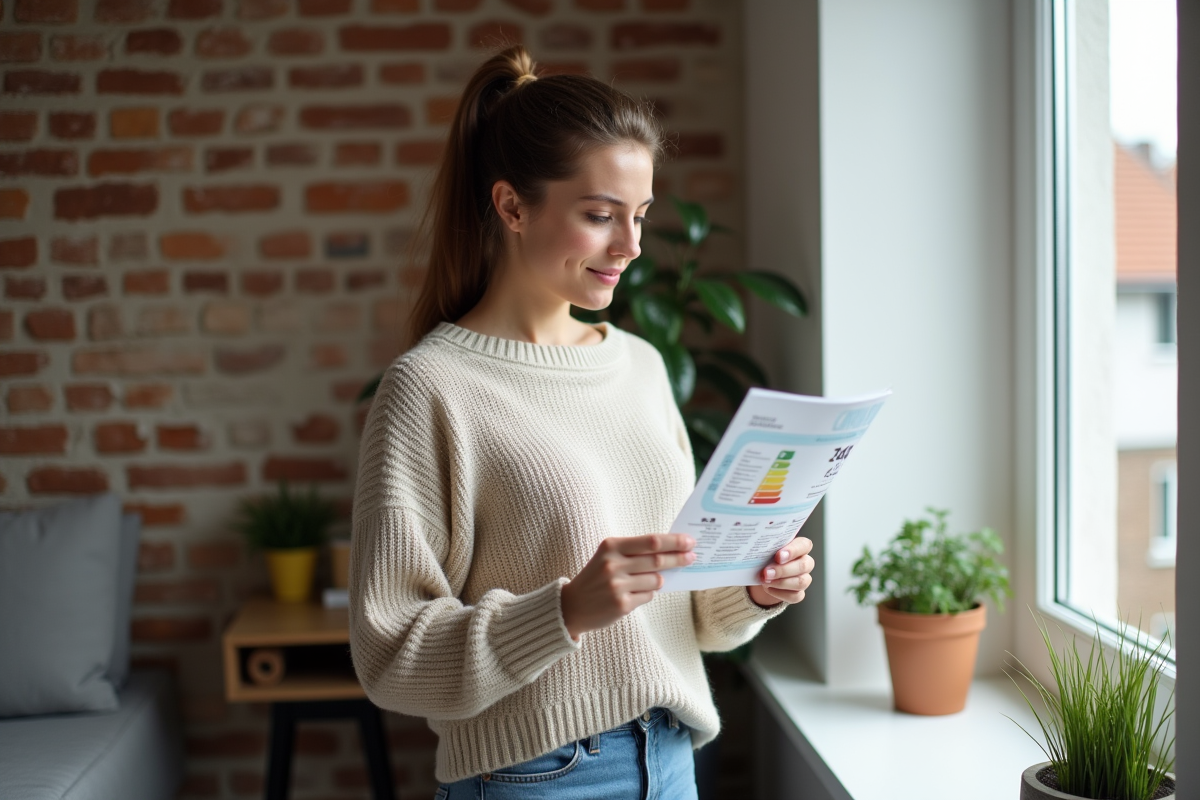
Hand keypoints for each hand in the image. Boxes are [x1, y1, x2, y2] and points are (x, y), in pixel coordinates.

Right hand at [561, 534, 695, 639]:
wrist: (571, 606)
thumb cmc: (596, 577)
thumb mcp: (609, 557)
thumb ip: (635, 553)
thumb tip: (672, 552)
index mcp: (611, 546)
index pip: (651, 541)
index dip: (674, 541)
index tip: (690, 541)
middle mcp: (613, 564)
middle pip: (658, 560)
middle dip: (679, 558)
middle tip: (692, 557)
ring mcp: (617, 586)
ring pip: (656, 580)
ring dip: (658, 580)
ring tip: (645, 581)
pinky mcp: (622, 605)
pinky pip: (648, 596)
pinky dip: (647, 594)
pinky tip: (633, 594)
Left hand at [748, 537, 814, 607]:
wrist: (762, 573)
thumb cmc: (767, 557)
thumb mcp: (766, 549)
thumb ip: (767, 546)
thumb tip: (757, 547)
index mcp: (800, 547)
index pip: (804, 545)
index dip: (793, 551)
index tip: (778, 556)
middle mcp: (805, 562)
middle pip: (803, 566)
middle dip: (783, 570)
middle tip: (767, 572)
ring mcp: (804, 579)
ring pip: (801, 582)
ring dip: (781, 582)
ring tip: (765, 580)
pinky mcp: (799, 593)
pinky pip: (795, 596)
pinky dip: (780, 593)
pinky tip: (768, 588)